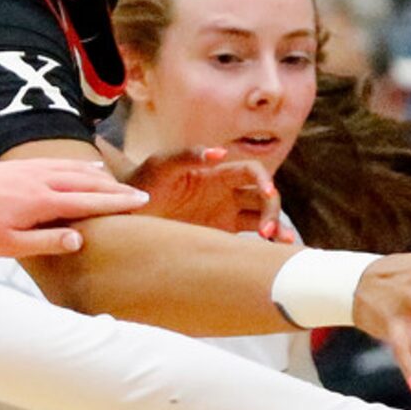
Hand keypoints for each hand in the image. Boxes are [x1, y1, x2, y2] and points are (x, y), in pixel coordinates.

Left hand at [0, 160, 149, 258]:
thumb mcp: (11, 246)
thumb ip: (47, 242)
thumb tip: (79, 239)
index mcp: (41, 202)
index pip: (88, 201)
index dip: (116, 203)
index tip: (140, 205)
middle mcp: (40, 180)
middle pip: (87, 183)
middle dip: (115, 190)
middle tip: (139, 196)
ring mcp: (30, 169)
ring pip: (73, 169)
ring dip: (98, 177)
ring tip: (117, 184)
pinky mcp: (20, 166)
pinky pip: (57, 162)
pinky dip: (76, 165)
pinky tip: (84, 168)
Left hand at [125, 146, 283, 238]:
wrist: (126, 213)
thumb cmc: (142, 183)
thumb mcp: (161, 165)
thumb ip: (188, 155)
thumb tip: (220, 153)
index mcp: (217, 173)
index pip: (251, 172)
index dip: (263, 181)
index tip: (267, 194)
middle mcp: (226, 192)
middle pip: (262, 197)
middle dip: (272, 211)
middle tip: (268, 233)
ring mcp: (224, 215)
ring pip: (260, 218)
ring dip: (276, 228)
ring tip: (284, 246)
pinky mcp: (218, 235)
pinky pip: (245, 239)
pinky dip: (261, 247)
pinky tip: (272, 256)